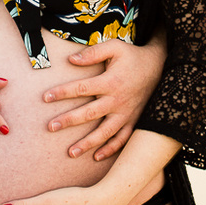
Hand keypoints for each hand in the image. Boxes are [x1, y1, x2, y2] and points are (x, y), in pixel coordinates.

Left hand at [41, 38, 165, 159]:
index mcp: (110, 82)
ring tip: (71, 152)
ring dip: (88, 143)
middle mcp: (117, 100)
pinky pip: (122, 139)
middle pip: (89, 113)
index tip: (45, 97)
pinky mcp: (134, 121)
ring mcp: (126, 113)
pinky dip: (111, 149)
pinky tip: (96, 156)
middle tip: (50, 127)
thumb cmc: (133, 57)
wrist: (160, 67)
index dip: (62, 92)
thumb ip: (93, 53)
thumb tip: (70, 59)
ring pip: (105, 132)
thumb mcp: (115, 47)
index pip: (81, 88)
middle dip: (69, 121)